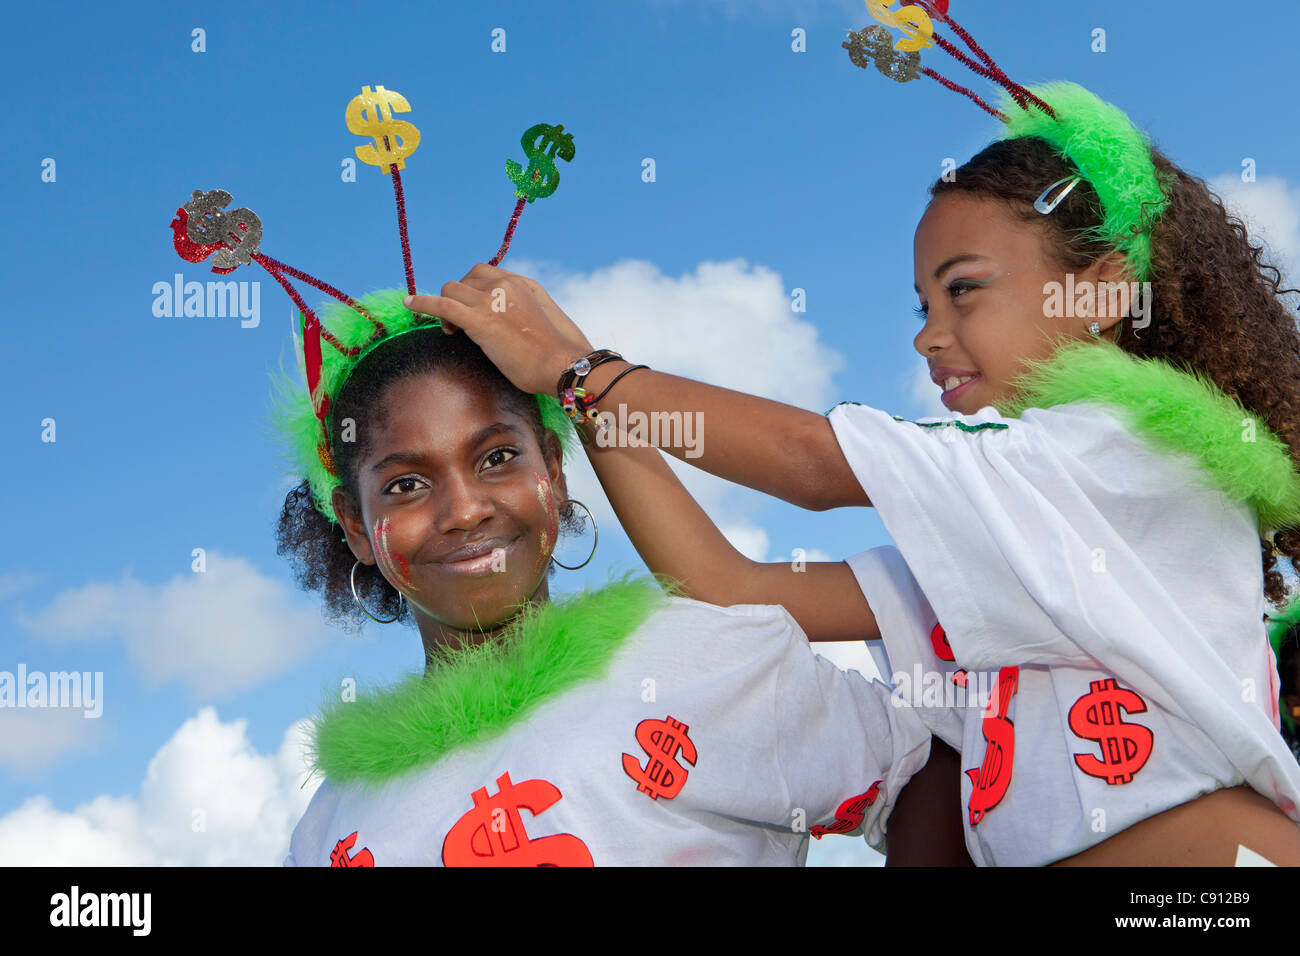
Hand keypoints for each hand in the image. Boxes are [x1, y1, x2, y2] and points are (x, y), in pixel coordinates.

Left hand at [405, 264, 595, 395]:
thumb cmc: (562, 354)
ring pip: (452, 290)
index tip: (471, 308)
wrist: (564, 365)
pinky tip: (409, 304)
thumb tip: (518, 325)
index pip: (487, 274)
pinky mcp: (480, 320)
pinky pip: (442, 305)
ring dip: (445, 307)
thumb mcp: (548, 323)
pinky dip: (423, 303)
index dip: (473, 289)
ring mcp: (492, 301)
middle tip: (459, 323)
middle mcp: (506, 285)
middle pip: (467, 279)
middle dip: (458, 296)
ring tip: (451, 331)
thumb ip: (530, 314)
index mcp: (523, 284)